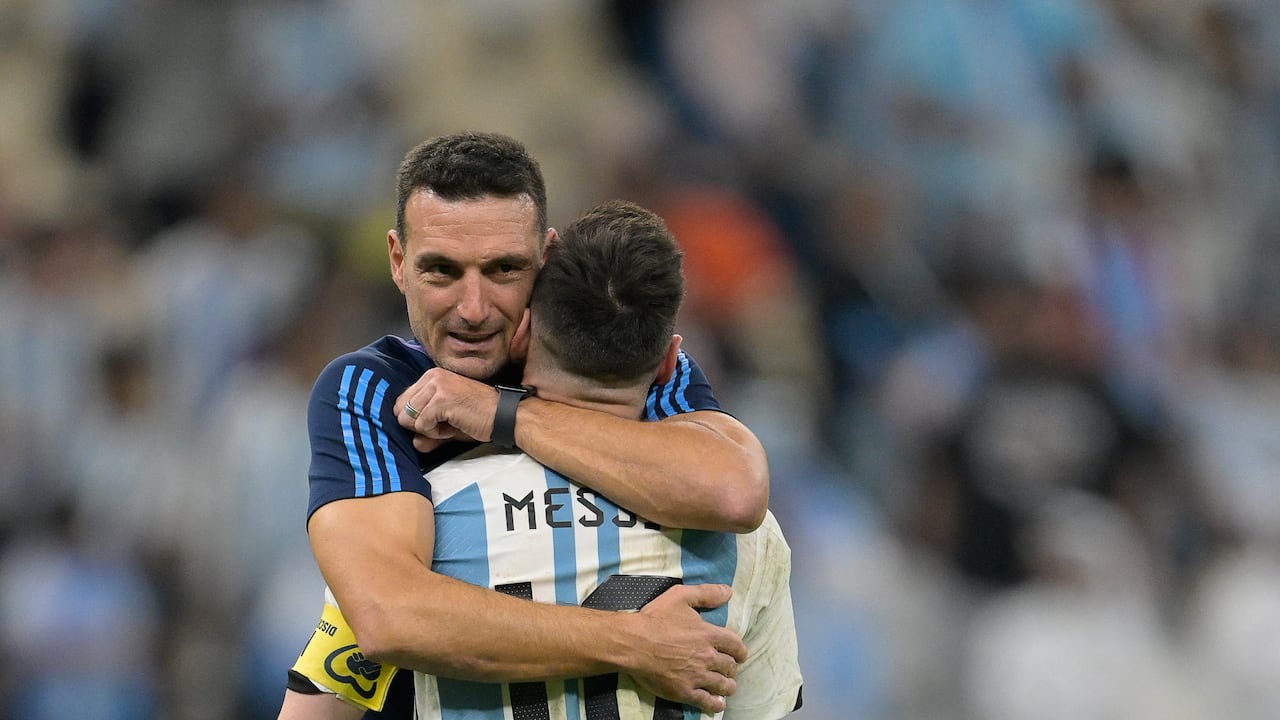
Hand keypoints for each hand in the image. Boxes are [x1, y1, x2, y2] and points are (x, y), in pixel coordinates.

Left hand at [396, 368, 498, 451]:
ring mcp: (436, 387)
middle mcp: (431, 376)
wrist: (504, 415)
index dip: (417, 419)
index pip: (402, 402)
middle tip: (444, 424)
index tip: (440, 420)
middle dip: (419, 424)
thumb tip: (414, 444)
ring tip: (450, 424)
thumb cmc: (478, 417)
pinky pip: (421, 425)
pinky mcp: (441, 400)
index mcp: (431, 376)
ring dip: (428, 429)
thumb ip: (427, 433)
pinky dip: (436, 433)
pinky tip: (454, 426)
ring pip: (408, 419)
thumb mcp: (447, 424)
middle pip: (401, 410)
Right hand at [626, 583, 745, 713]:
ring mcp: (697, 676)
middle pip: (729, 666)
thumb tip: (729, 592)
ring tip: (727, 687)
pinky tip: (718, 704)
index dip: (740, 651)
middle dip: (731, 668)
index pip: (735, 645)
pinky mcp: (684, 691)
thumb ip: (706, 593)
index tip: (740, 655)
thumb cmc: (654, 618)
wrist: (633, 643)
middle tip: (729, 669)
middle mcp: (707, 656)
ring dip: (727, 686)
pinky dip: (715, 704)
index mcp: (709, 634)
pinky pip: (706, 701)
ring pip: (722, 685)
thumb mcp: (680, 596)